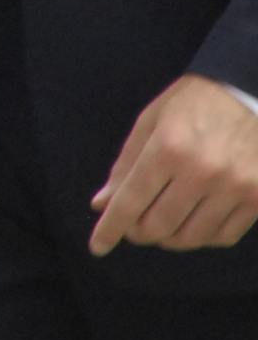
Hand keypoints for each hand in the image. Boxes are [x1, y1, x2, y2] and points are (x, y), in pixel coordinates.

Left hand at [90, 77, 257, 254]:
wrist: (246, 93)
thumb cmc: (191, 104)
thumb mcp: (149, 123)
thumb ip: (125, 166)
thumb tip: (102, 203)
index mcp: (167, 148)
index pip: (131, 201)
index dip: (110, 228)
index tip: (97, 246)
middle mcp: (201, 172)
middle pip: (159, 226)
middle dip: (139, 232)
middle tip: (135, 226)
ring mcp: (234, 188)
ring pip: (191, 237)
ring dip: (169, 238)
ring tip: (162, 224)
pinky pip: (223, 237)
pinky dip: (201, 237)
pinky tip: (193, 222)